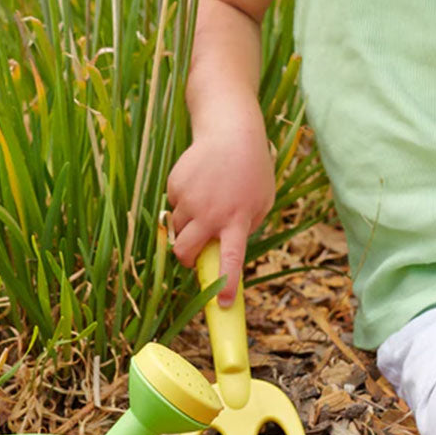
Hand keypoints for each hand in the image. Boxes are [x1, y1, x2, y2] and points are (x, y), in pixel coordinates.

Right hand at [166, 116, 274, 304]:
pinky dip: (183, 201)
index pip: (230, 260)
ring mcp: (191, 199)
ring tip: (206, 200)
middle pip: (186, 252)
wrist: (231, 130)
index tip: (221, 303)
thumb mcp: (261, 201)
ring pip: (178, 228)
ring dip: (188, 224)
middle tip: (192, 254)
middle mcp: (212, 213)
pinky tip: (199, 182)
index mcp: (237, 221)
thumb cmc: (251, 169)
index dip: (225, 284)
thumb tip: (223, 249)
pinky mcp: (176, 185)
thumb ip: (246, 228)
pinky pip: (173, 205)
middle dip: (186, 258)